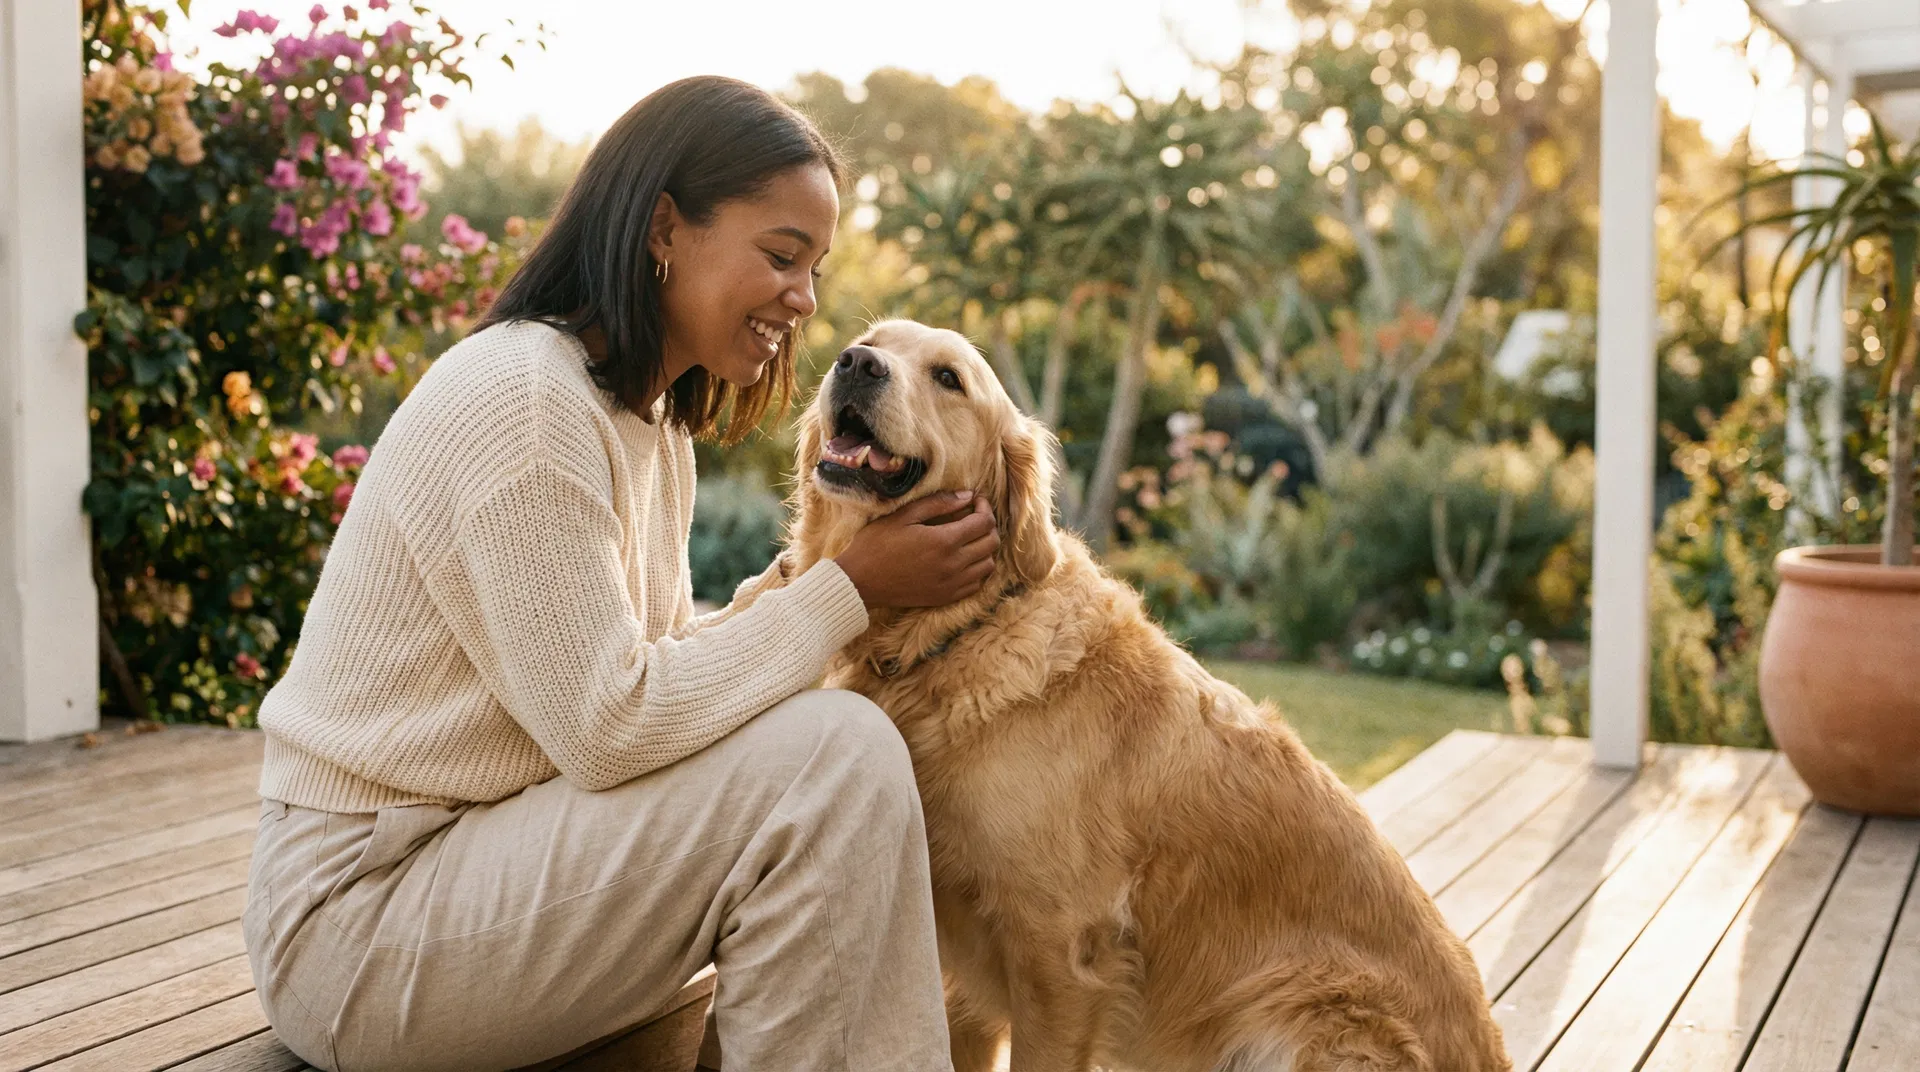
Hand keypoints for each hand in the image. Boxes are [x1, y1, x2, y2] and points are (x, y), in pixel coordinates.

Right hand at [835, 490, 999, 608]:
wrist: (860, 582)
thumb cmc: (877, 544)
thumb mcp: (904, 516)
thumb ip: (938, 503)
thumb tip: (967, 496)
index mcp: (944, 541)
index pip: (984, 522)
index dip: (984, 506)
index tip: (974, 500)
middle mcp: (953, 565)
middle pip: (991, 543)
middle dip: (988, 525)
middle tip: (974, 516)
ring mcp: (951, 584)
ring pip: (988, 565)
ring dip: (985, 548)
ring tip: (970, 538)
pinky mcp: (945, 597)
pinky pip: (976, 584)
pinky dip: (977, 570)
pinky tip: (963, 560)